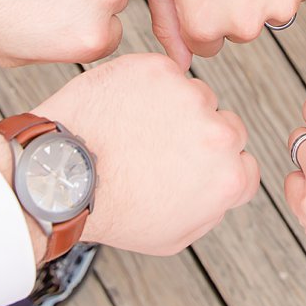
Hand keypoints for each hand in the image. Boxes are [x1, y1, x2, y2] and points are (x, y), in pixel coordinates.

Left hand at [0, 54, 259, 261]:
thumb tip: (223, 188)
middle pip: (226, 126)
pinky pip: (165, 73)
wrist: (61, 176)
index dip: (216, 168)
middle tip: (159, 148)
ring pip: (196, 95)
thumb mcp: (173, 236)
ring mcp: (187, 95)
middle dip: (200, 136)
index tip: (191, 168)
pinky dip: (147, 86)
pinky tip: (125, 110)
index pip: (244, 163)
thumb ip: (212, 210)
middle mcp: (217, 132)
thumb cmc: (110, 209)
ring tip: (135, 130)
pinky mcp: (157, 69)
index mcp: (228, 176)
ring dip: (175, 108)